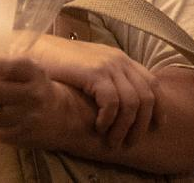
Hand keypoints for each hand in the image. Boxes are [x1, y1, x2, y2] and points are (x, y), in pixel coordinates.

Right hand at [0, 37, 161, 148]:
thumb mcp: (90, 70)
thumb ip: (107, 82)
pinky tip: (99, 127)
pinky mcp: (94, 72)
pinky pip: (112, 101)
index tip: (157, 126)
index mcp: (122, 59)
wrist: (35, 51)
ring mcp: (108, 65)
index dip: (158, 107)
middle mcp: (119, 60)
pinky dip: (109, 118)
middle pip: (147, 96)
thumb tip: (122, 107)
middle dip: (142, 124)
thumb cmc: (59, 65)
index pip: (152, 83)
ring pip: (132, 103)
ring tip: (112, 141)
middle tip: (129, 142)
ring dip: (124, 127)